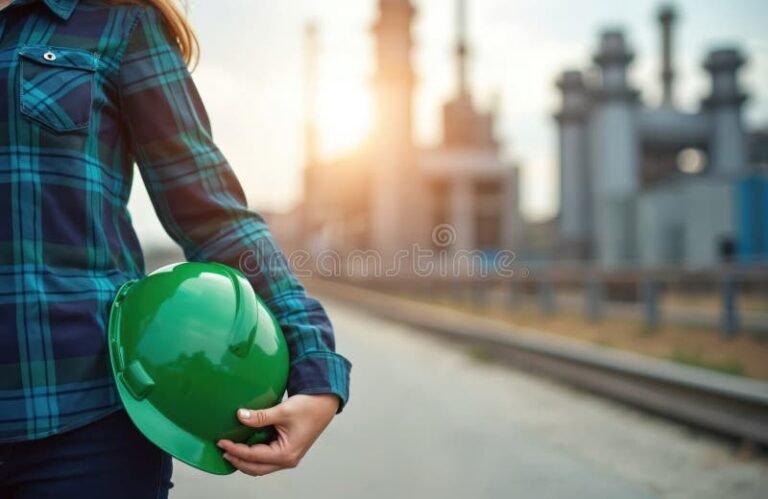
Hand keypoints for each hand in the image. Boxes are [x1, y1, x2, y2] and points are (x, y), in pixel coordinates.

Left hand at [217, 394, 338, 475]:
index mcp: (286, 454)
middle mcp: (287, 459)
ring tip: (230, 448)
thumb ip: (260, 416)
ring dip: (244, 459)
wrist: (324, 403)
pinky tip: (245, 445)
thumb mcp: (282, 411)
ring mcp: (287, 457)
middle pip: (255, 468)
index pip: (253, 456)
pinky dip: (253, 455)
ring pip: (260, 466)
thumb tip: (241, 416)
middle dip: (237, 460)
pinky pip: (266, 458)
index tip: (222, 441)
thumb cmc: (310, 408)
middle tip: (223, 449)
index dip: (235, 449)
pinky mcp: (286, 450)